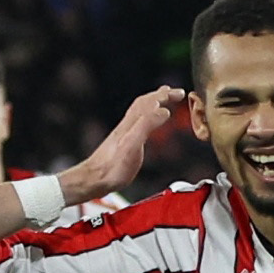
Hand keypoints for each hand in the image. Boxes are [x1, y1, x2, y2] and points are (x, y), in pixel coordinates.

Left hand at [58, 87, 194, 208]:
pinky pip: (138, 123)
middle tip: (175, 93)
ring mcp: (123, 133)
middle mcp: (126, 126)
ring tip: (163, 102)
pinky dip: (147, 117)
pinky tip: (148, 124)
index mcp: (130, 124)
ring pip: (140, 112)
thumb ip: (147, 125)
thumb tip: (164, 110)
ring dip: (153, 104)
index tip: (180, 93)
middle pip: (144, 104)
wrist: (93, 180)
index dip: (165, 95)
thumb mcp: (133, 145)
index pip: (149, 102)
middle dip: (160, 95)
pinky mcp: (122, 143)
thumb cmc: (113, 168)